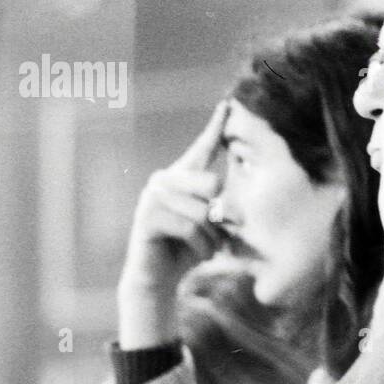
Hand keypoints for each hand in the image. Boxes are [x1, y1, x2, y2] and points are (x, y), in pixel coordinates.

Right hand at [118, 102, 227, 346]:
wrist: (159, 279)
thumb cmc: (187, 250)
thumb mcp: (212, 226)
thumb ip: (220, 206)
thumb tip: (237, 196)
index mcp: (182, 178)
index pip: (202, 148)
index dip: (215, 126)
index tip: (228, 104)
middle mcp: (164, 181)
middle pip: (211, 183)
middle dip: (224, 215)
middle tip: (223, 235)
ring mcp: (152, 197)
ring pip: (202, 210)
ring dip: (213, 237)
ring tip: (209, 248)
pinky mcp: (146, 217)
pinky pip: (189, 226)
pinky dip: (202, 246)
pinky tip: (199, 255)